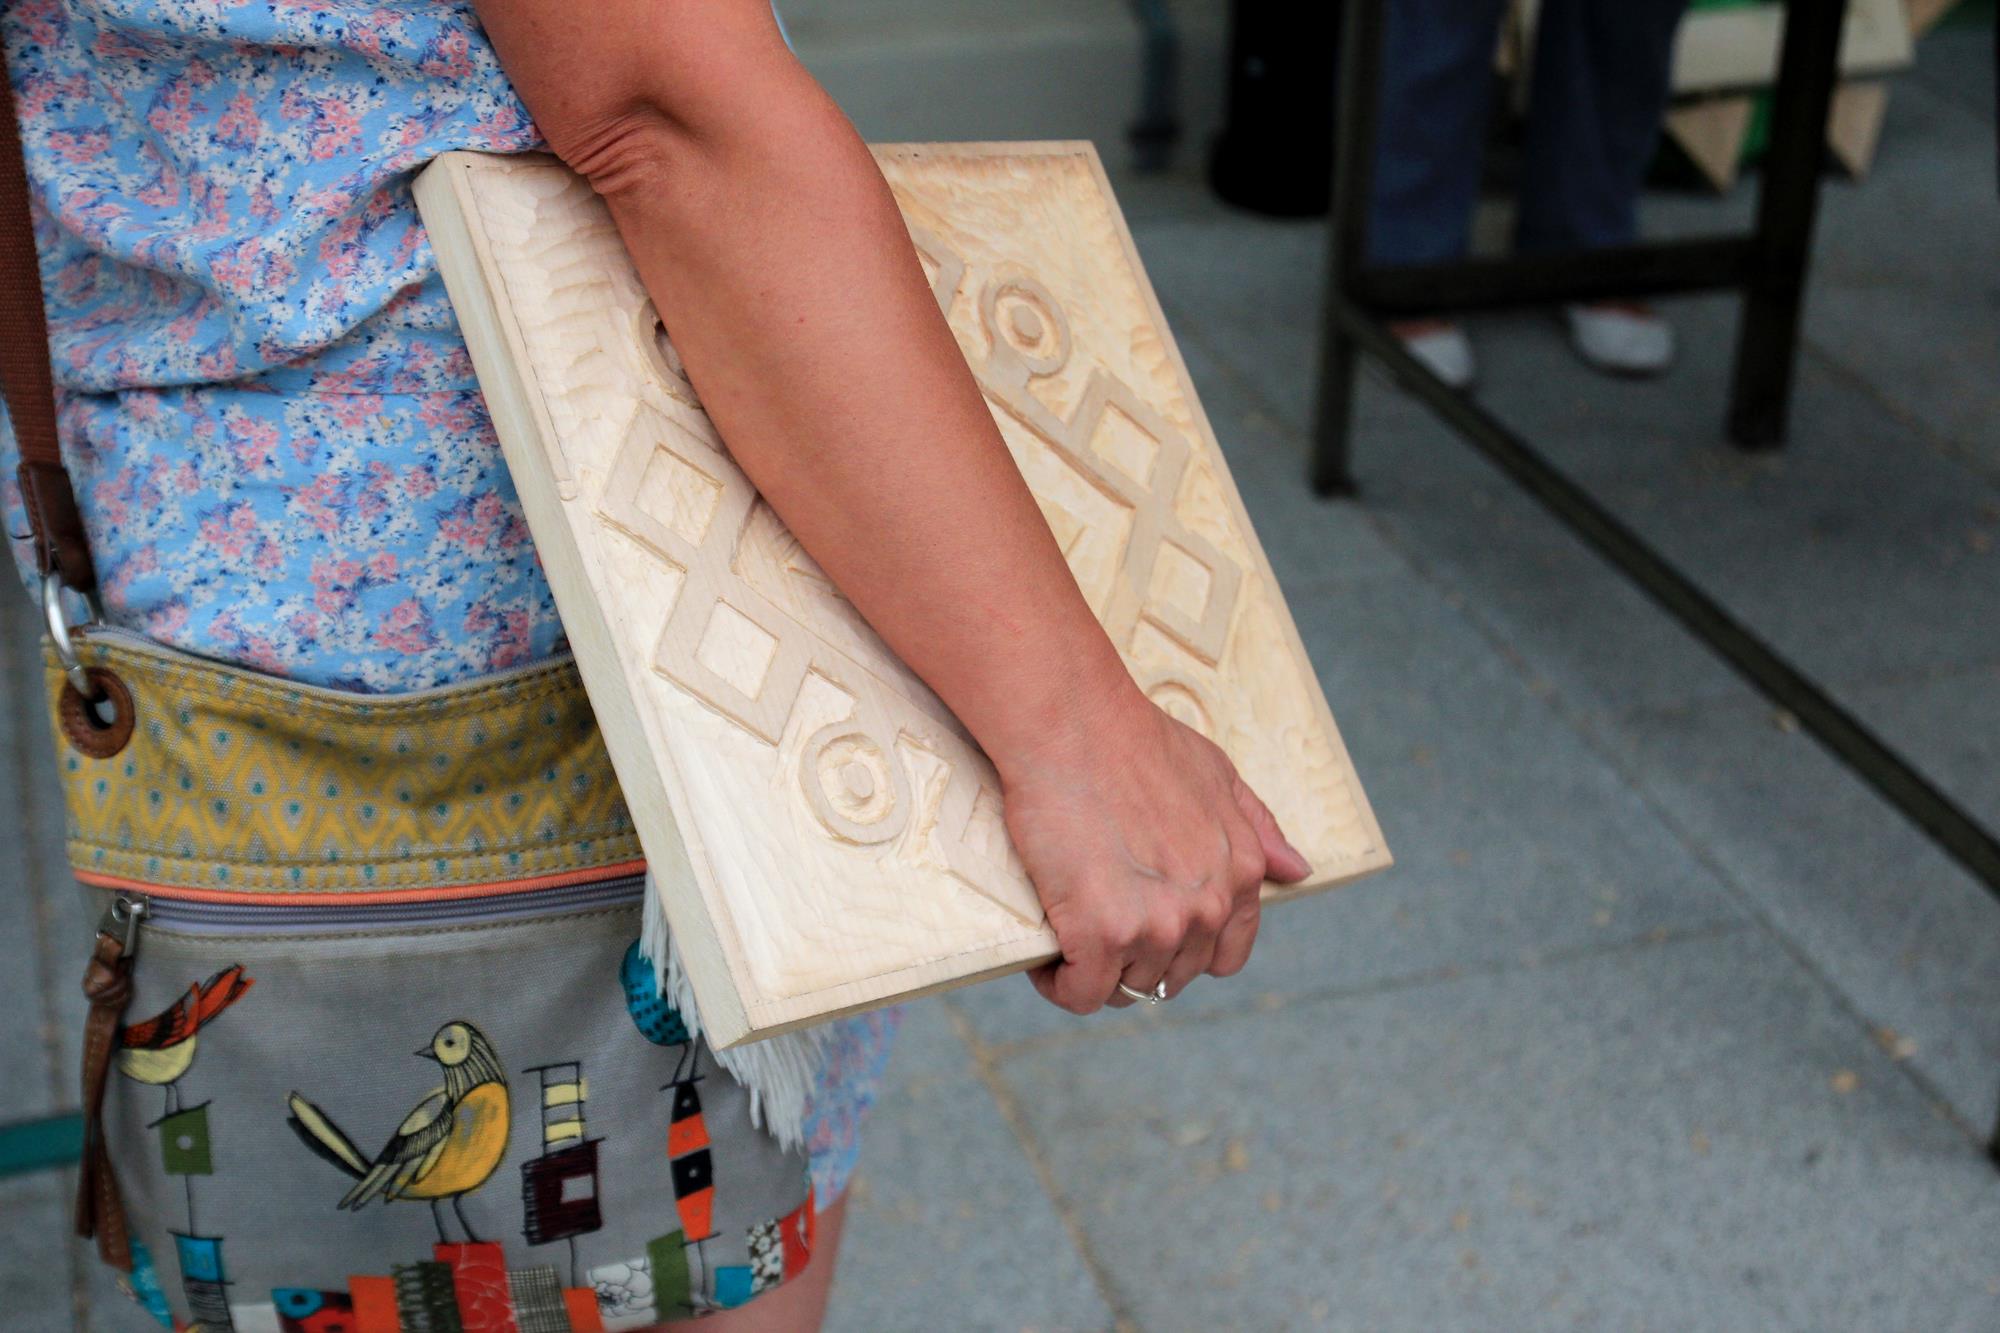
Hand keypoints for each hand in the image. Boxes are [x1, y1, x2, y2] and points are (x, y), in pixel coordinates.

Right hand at [996, 686, 1312, 1014]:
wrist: (1075, 727)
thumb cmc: (1135, 741)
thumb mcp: (1217, 774)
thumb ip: (1258, 828)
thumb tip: (1299, 870)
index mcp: (1241, 872)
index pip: (1225, 957)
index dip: (1183, 954)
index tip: (1146, 932)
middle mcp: (1208, 907)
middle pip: (1170, 978)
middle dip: (1134, 960)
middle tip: (1094, 928)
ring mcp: (1158, 926)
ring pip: (1127, 989)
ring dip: (1095, 973)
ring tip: (1067, 940)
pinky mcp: (1102, 934)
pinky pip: (1082, 992)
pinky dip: (1060, 984)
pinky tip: (1047, 960)